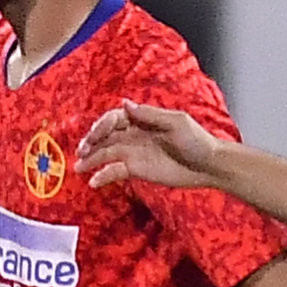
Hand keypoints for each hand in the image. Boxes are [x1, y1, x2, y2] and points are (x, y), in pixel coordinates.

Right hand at [78, 102, 231, 193]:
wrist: (207, 165)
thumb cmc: (196, 140)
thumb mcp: (176, 122)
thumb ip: (150, 115)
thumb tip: (125, 104)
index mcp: (142, 120)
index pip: (115, 118)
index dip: (103, 124)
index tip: (96, 134)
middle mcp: (134, 134)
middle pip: (106, 135)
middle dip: (91, 141)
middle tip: (81, 151)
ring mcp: (134, 152)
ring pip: (106, 153)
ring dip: (91, 159)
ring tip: (79, 168)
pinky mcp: (136, 170)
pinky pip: (115, 171)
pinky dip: (103, 175)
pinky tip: (94, 182)